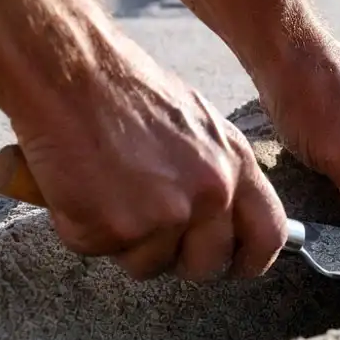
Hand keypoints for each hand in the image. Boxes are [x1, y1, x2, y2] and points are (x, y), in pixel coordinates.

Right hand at [10, 37, 286, 281]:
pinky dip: (83, 229)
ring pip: (149, 265)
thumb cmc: (127, 91)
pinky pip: (101, 252)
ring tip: (107, 190)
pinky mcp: (115, 229)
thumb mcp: (199, 126)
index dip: (251, 259)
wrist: (71, 73)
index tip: (234, 265)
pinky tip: (79, 188)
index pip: (269, 234)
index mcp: (236, 164)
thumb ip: (218, 173)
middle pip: (207, 265)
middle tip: (148, 227)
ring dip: (125, 242)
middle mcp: (210, 194)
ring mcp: (164, 215)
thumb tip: (227, 216)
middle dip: (177, 258)